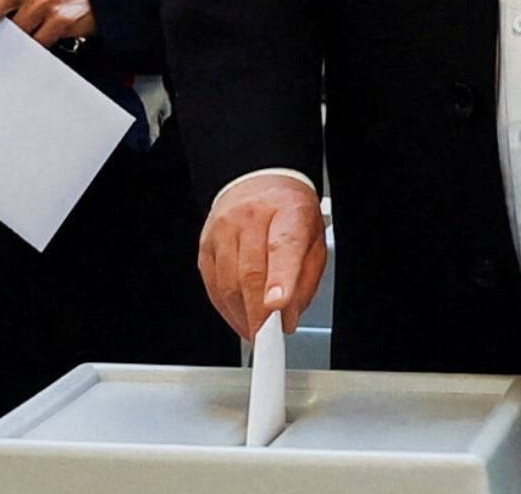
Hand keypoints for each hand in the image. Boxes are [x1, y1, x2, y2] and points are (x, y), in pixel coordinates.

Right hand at [198, 175, 325, 339]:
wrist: (257, 182)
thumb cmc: (289, 212)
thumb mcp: (315, 238)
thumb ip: (306, 279)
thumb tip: (289, 316)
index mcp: (287, 212)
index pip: (282, 247)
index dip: (281, 279)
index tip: (279, 305)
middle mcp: (251, 217)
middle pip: (251, 272)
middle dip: (260, 313)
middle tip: (271, 337)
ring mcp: (223, 230)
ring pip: (228, 283)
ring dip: (243, 315)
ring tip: (258, 330)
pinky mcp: (205, 245)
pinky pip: (213, 285)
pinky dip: (226, 309)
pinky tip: (240, 317)